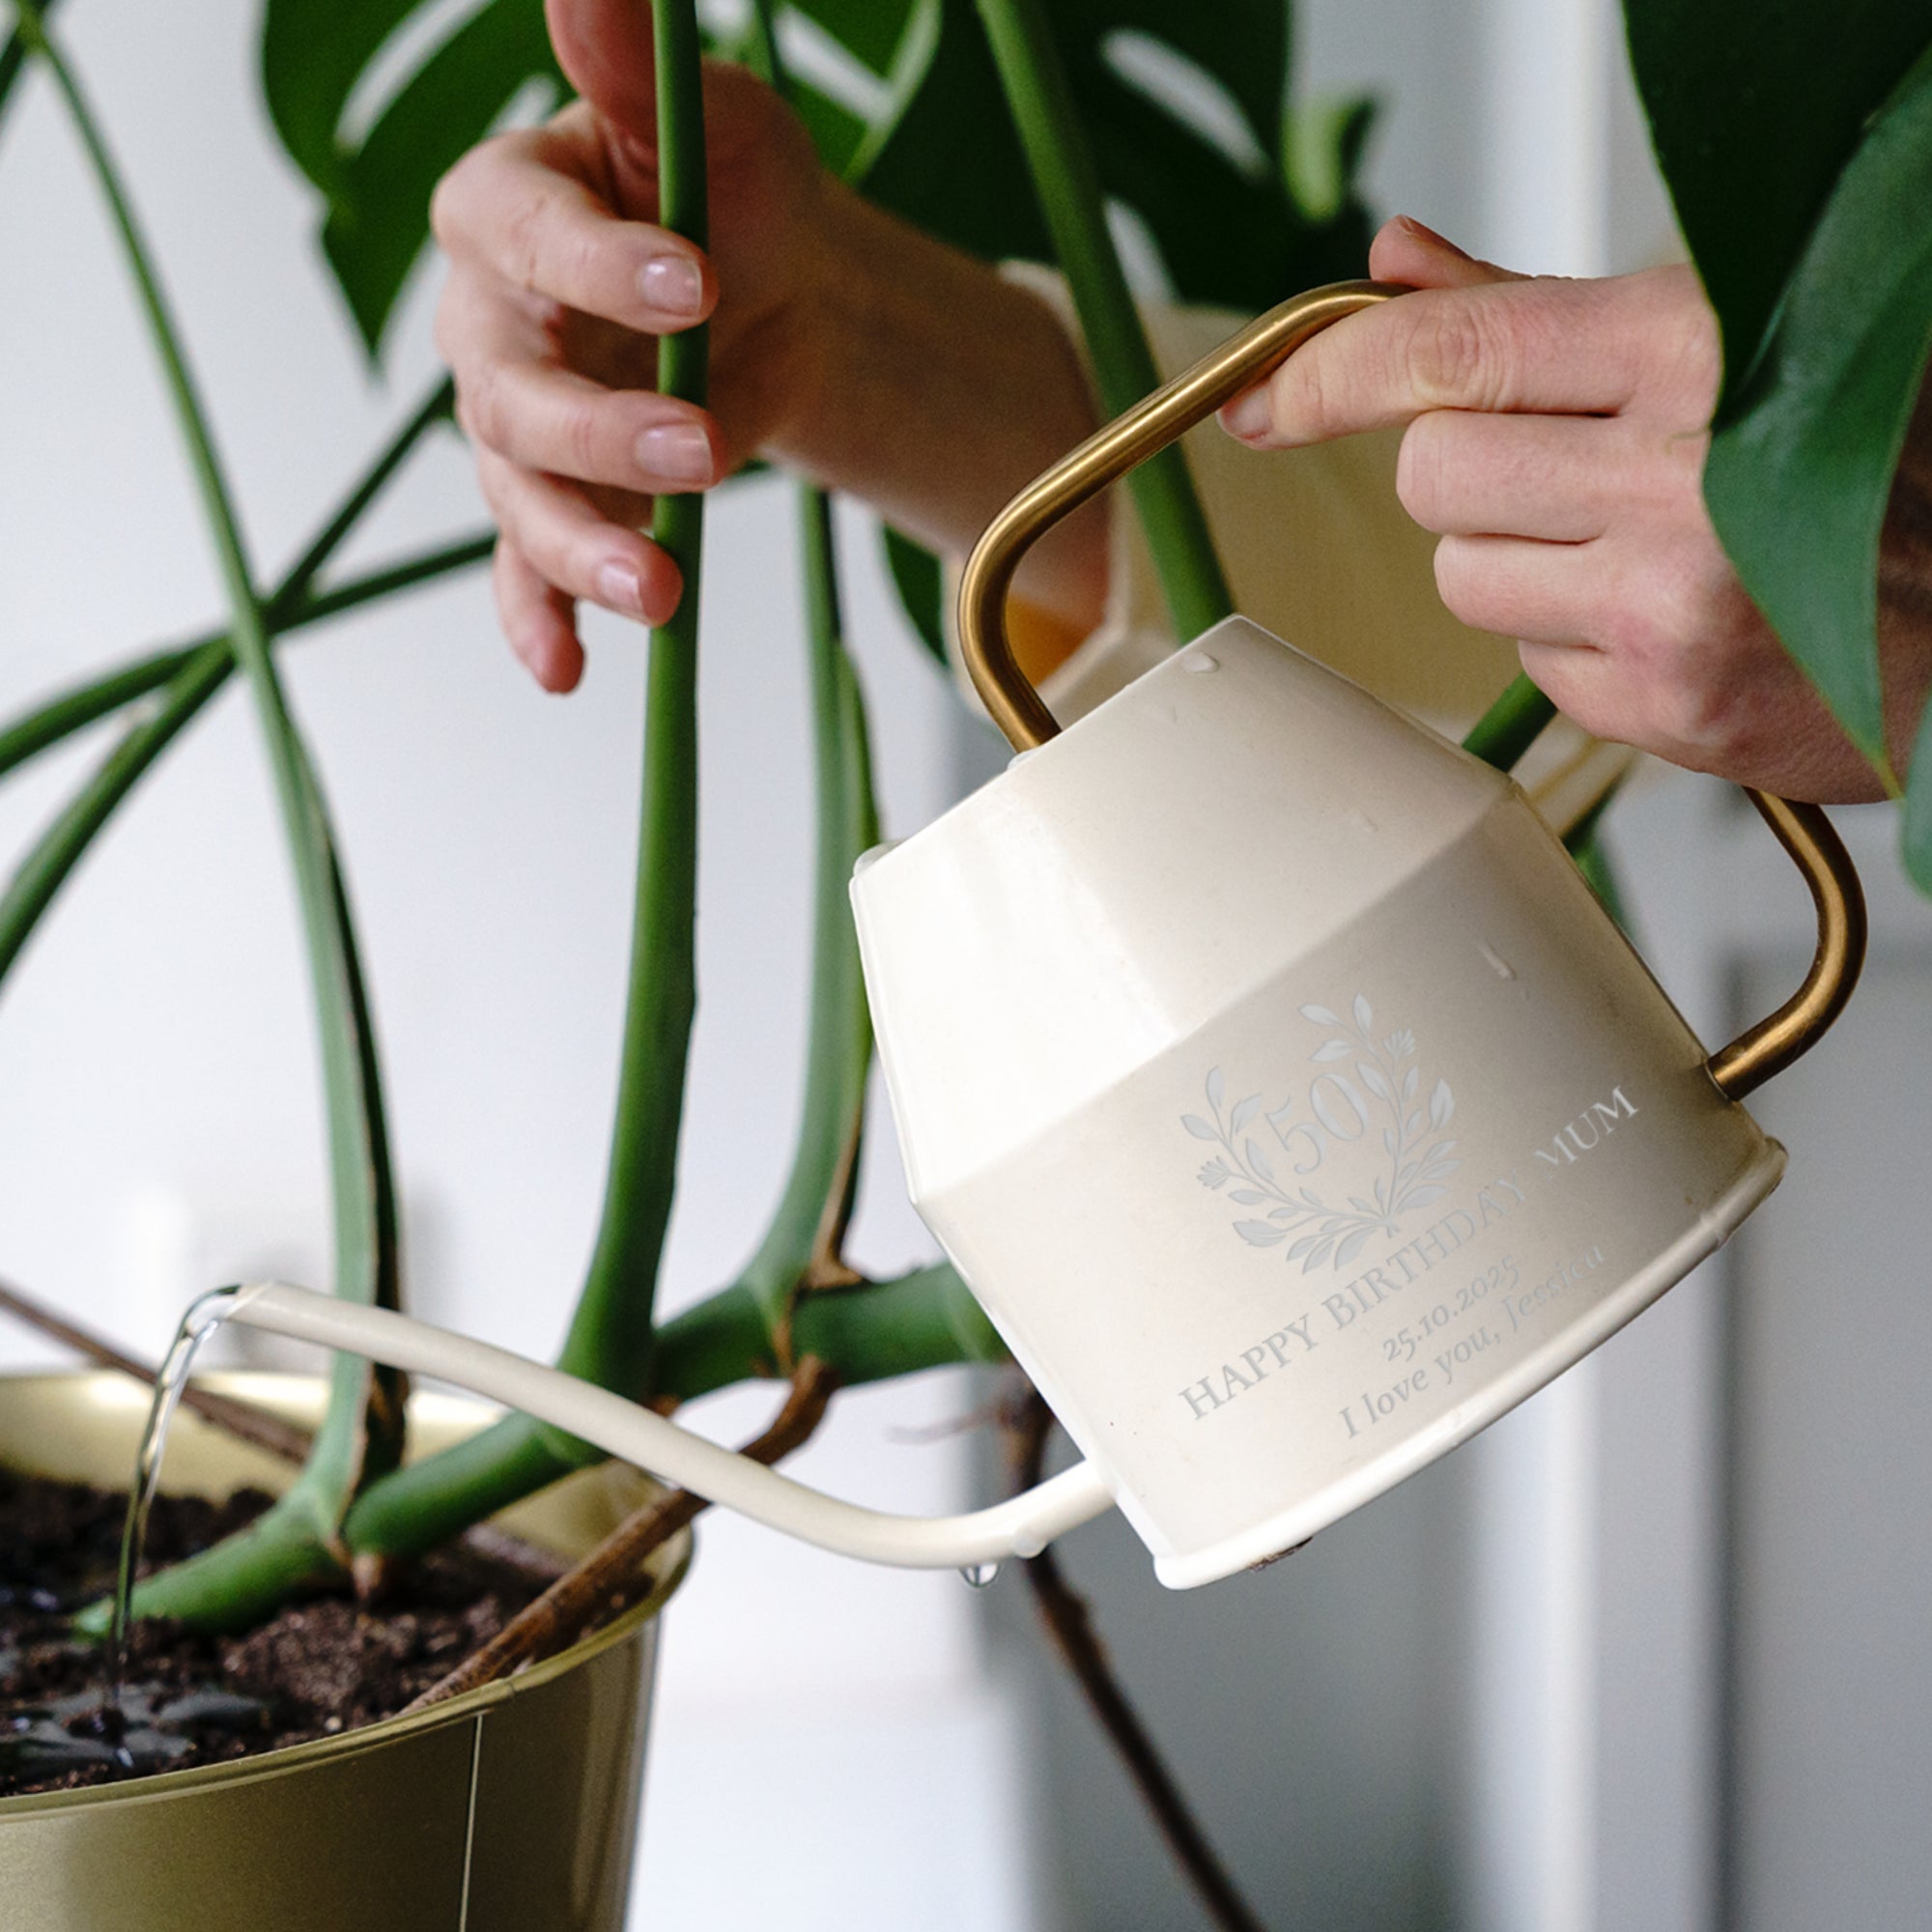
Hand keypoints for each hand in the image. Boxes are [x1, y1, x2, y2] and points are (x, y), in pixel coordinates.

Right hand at [432, 1, 827, 690]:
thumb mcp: (707, 120)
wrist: (781, 299)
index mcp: (509, 209)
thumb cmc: (737, 196)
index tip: (694, 278)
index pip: (526, 239)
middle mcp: (490, 320)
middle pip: (509, 392)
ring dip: (583, 546)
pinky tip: (568, 671)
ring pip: (519, 492)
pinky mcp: (559, 499)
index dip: (601, 265)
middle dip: (601, 431)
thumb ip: (634, 66)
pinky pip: (527, 567)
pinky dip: (542, 618)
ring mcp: (517, 422)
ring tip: (664, 588)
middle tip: (699, 453)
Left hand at [1219, 216, 1915, 801]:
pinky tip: (1661, 615)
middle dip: (1467, 474)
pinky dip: (1569, 641)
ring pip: (1462, 575)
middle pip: (1431, 474)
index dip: (1333, 374)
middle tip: (1565, 472)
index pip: (1453, 352)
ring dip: (1513, 561)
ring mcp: (1668, 604)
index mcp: (1693, 351)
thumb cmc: (1857, 462)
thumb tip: (1394, 265)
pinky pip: (1525, 664)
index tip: (1269, 401)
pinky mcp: (1662, 705)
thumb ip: (1534, 303)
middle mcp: (1677, 477)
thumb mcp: (1712, 337)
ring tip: (1630, 545)